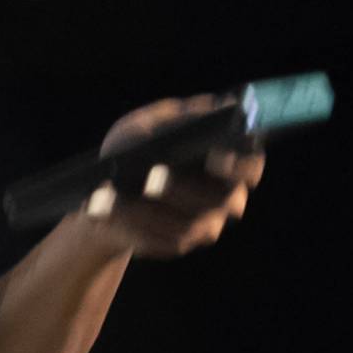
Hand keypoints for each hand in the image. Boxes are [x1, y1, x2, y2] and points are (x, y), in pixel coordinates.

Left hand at [70, 94, 266, 258]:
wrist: (107, 186)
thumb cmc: (137, 146)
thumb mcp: (152, 123)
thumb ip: (181, 117)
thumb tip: (214, 108)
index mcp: (227, 159)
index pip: (250, 166)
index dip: (240, 164)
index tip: (215, 156)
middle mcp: (225, 196)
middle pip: (220, 200)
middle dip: (181, 188)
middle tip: (151, 178)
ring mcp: (204, 224)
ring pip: (183, 224)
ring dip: (141, 210)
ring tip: (106, 194)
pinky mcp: (177, 243)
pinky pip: (158, 240)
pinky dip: (127, 223)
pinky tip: (102, 210)